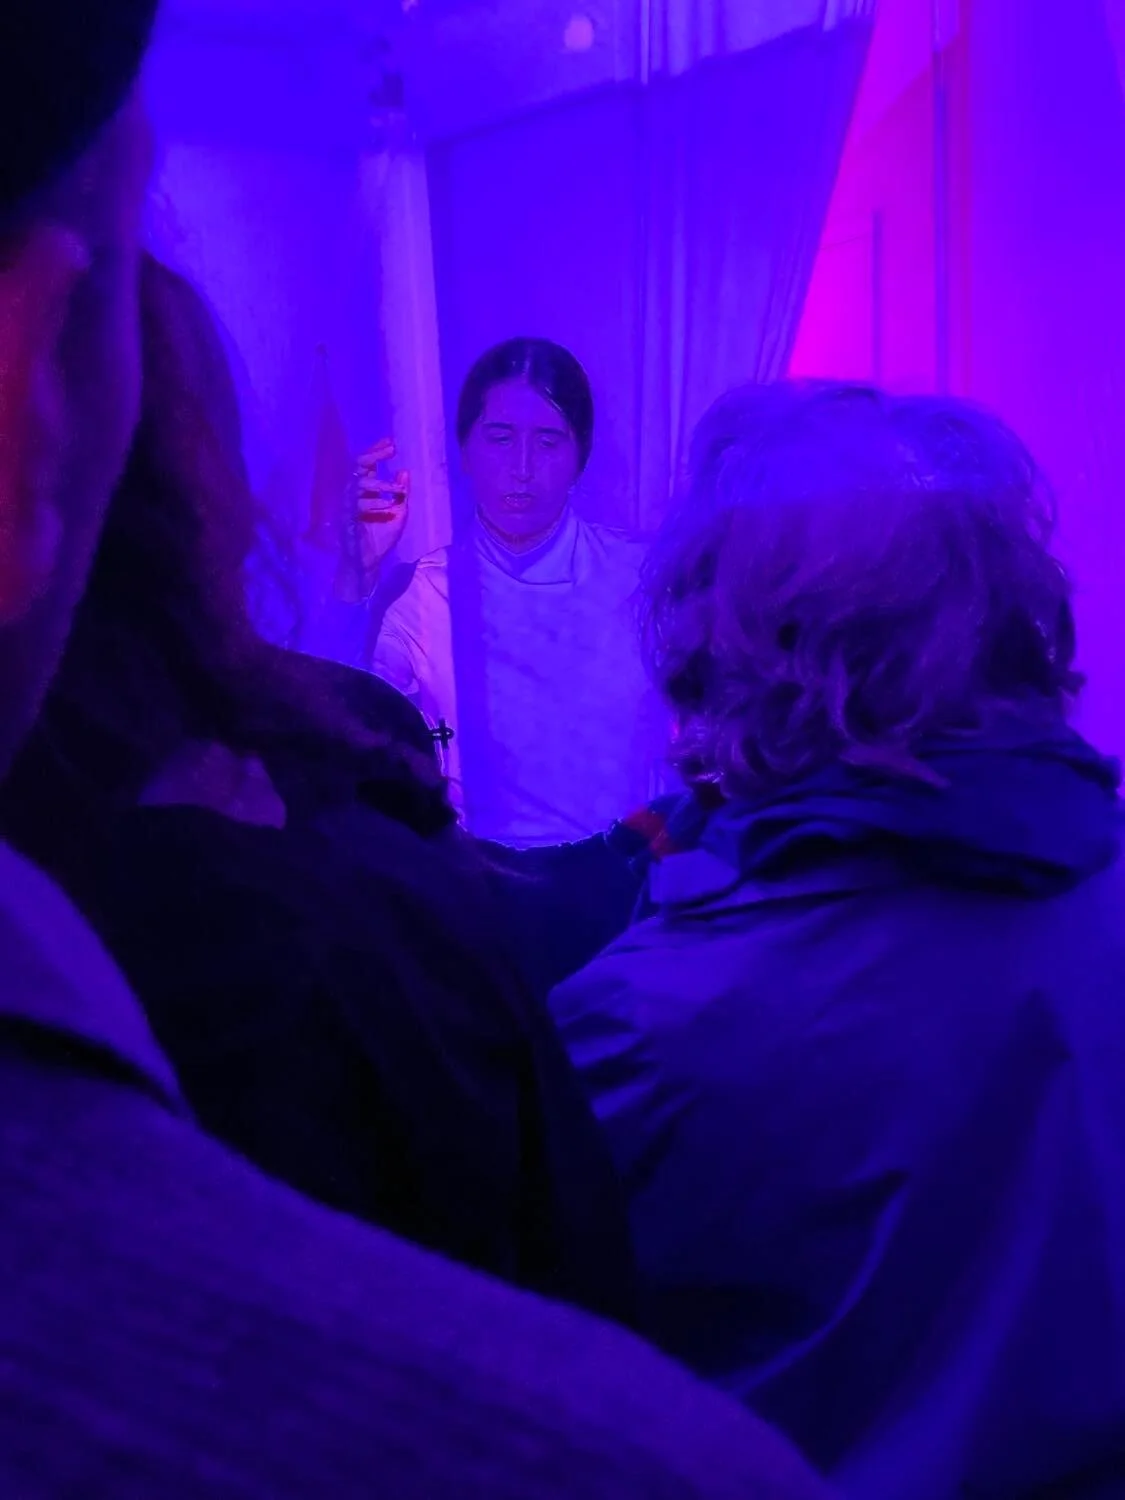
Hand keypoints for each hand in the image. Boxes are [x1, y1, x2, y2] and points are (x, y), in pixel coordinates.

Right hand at [349, 438, 409, 579]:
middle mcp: (355, 494)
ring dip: (379, 484)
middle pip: (358, 467)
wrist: (370, 561)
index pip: (368, 466)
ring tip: (397, 488)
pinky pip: (356, 506)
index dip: (377, 452)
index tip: (391, 442)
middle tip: (390, 449)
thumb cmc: (381, 538)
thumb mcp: (399, 513)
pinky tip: (387, 505)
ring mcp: (349, 506)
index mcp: (366, 491)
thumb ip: (401, 494)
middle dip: (374, 455)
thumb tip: (405, 471)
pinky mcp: (347, 520)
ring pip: (358, 485)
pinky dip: (373, 504)